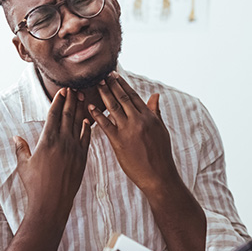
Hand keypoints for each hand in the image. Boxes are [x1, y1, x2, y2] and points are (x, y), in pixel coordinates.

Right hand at [13, 88, 91, 222]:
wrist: (52, 202)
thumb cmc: (35, 185)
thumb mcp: (24, 165)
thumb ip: (21, 149)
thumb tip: (16, 137)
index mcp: (47, 140)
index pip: (53, 115)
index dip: (57, 101)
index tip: (62, 91)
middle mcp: (62, 142)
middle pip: (67, 115)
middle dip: (70, 100)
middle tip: (73, 88)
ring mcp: (74, 149)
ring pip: (78, 124)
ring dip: (80, 109)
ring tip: (82, 97)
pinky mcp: (82, 158)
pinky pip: (86, 138)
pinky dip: (87, 128)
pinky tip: (88, 120)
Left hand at [86, 72, 178, 193]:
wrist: (158, 175)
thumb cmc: (161, 154)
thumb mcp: (161, 130)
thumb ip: (155, 111)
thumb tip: (155, 95)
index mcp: (149, 117)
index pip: (133, 96)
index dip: (123, 84)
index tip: (114, 75)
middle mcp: (138, 120)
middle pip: (122, 98)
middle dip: (111, 85)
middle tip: (102, 75)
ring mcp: (128, 130)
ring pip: (113, 108)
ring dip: (104, 95)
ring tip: (96, 85)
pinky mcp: (118, 142)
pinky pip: (105, 125)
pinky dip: (97, 115)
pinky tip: (90, 107)